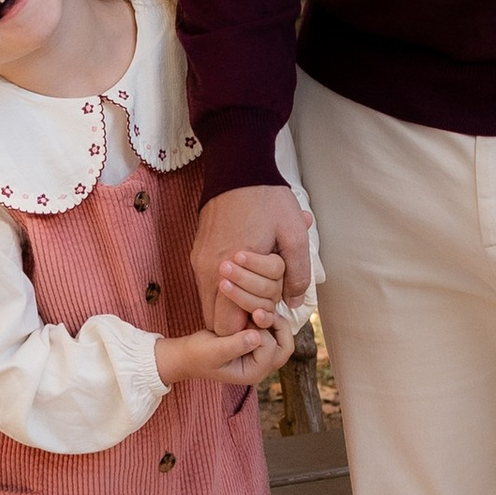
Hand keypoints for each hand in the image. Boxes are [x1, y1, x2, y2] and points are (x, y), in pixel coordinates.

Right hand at [158, 317, 287, 391]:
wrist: (188, 355)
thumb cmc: (198, 354)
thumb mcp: (213, 350)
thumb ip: (234, 345)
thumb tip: (256, 337)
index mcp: (253, 373)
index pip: (270, 349)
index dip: (260, 330)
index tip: (245, 319)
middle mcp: (262, 367)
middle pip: (285, 347)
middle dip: (277, 326)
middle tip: (260, 311)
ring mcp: (261, 357)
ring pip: (282, 338)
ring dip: (273, 321)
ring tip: (257, 309)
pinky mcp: (258, 346)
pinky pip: (273, 332)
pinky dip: (268, 320)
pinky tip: (255, 309)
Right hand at [190, 184, 311, 334]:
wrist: (237, 166)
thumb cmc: (267, 199)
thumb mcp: (294, 235)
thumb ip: (297, 274)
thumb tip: (293, 301)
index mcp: (227, 270)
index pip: (226, 326)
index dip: (246, 328)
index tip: (266, 317)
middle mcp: (207, 270)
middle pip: (216, 318)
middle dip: (240, 317)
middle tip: (264, 303)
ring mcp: (199, 260)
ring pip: (211, 300)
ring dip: (233, 300)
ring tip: (258, 281)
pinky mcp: (198, 250)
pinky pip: (209, 282)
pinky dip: (226, 284)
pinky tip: (248, 266)